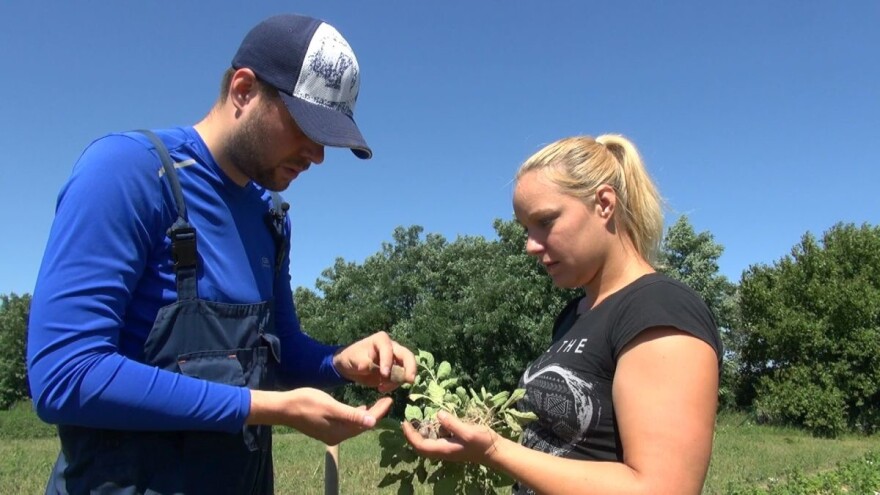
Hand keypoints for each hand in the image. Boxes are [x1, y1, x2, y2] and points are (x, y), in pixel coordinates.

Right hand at [248, 388, 391, 444]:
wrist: (284, 408)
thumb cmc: (307, 402)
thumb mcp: (331, 406)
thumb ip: (352, 415)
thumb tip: (373, 423)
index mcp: (340, 432)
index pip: (366, 423)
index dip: (380, 411)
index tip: (391, 399)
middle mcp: (337, 437)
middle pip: (362, 425)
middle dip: (376, 413)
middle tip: (387, 399)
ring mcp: (331, 434)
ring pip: (355, 425)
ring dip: (366, 414)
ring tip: (377, 402)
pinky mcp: (326, 429)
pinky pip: (346, 424)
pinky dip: (355, 416)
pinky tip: (359, 408)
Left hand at [332, 331, 416, 392]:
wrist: (350, 366)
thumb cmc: (352, 358)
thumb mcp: (353, 359)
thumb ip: (361, 362)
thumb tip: (366, 367)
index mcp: (381, 340)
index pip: (388, 349)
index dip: (388, 361)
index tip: (384, 374)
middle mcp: (392, 347)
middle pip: (407, 355)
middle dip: (410, 368)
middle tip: (410, 380)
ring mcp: (396, 359)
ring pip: (406, 368)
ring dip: (398, 380)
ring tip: (382, 388)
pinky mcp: (396, 370)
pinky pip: (401, 378)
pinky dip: (394, 385)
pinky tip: (381, 388)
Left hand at [401, 411, 500, 463]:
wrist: (495, 452)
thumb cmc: (482, 443)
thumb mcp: (468, 432)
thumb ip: (452, 423)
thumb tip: (437, 414)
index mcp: (443, 449)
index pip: (420, 445)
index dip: (410, 435)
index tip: (404, 423)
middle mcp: (443, 451)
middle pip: (421, 446)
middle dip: (412, 435)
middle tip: (407, 421)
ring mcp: (448, 448)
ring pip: (428, 443)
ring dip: (421, 433)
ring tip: (417, 419)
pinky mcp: (453, 445)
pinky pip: (437, 439)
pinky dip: (431, 430)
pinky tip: (434, 420)